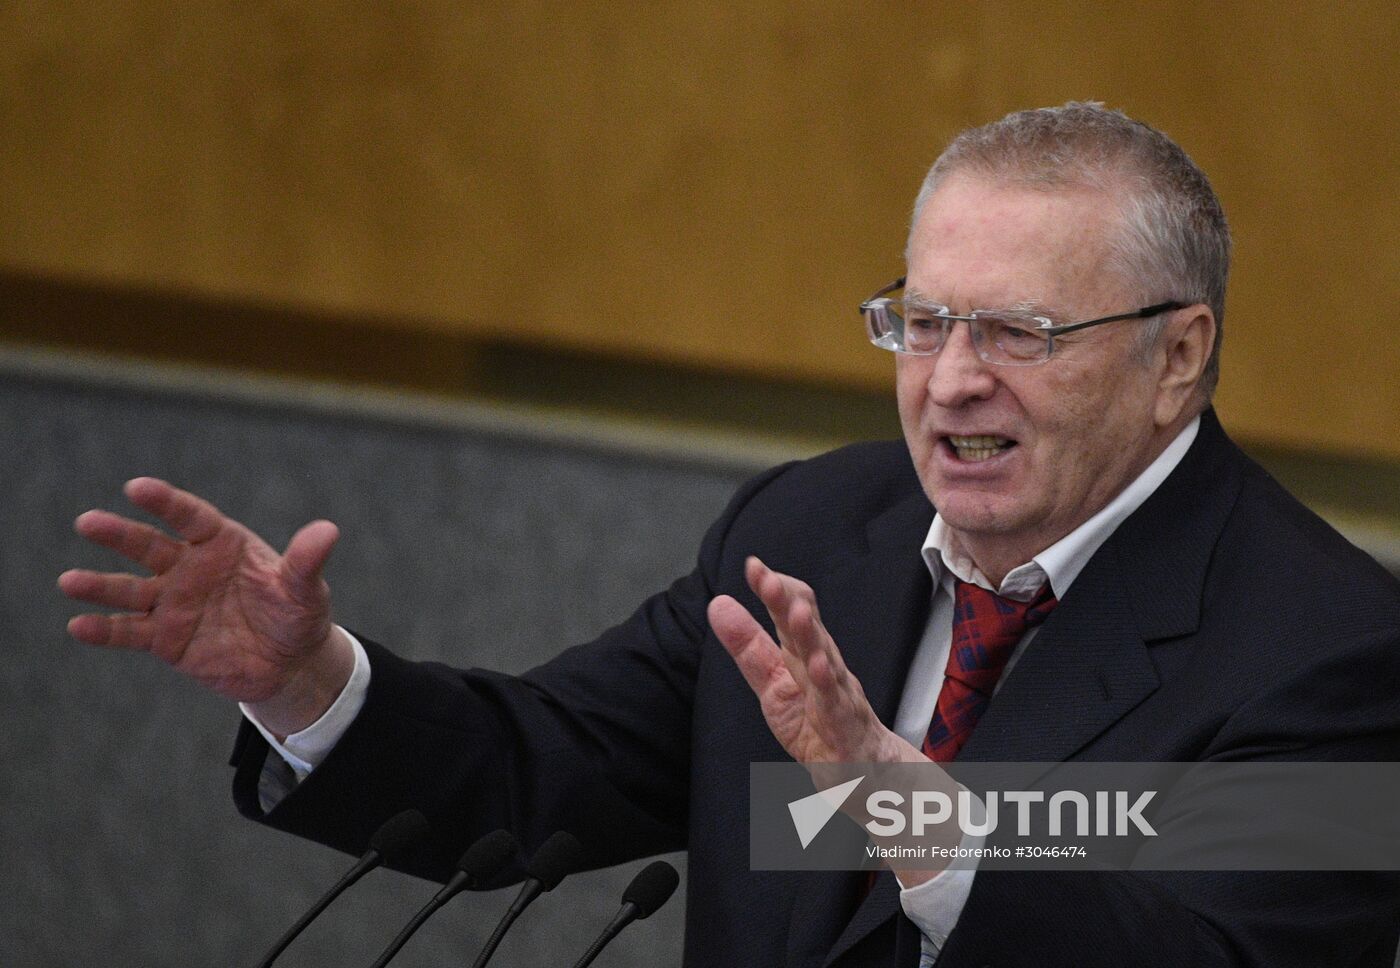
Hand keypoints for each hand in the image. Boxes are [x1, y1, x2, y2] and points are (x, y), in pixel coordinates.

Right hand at [59, 477, 353, 735]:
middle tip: (88, 521)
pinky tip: (78, 626)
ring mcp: (172, 602)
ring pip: (129, 590)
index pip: (190, 517)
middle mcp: (189, 567)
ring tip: (69, 582)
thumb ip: (307, 562)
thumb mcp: (306, 589)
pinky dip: (104, 630)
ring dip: (98, 586)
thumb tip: (328, 531)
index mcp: (222, 543)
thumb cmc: (297, 614)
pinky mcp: (164, 638)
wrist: (288, 663)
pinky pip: (129, 631)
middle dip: (119, 534)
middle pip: (149, 546)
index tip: (136, 487)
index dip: (165, 502)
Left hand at [707, 556, 926, 767]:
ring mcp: (839, 696)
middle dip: (788, 602)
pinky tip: (818, 668)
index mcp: (805, 654)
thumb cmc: (819, 724)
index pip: (794, 612)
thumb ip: (748, 646)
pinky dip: (829, 688)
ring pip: (826, 661)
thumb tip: (718, 604)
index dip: (774, 589)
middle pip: (808, 629)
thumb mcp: (773, 683)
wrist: (867, 773)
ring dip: (812, 636)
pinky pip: (837, 706)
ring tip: (796, 612)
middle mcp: (825, 667)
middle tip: (767, 578)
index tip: (753, 566)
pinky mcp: (845, 729)